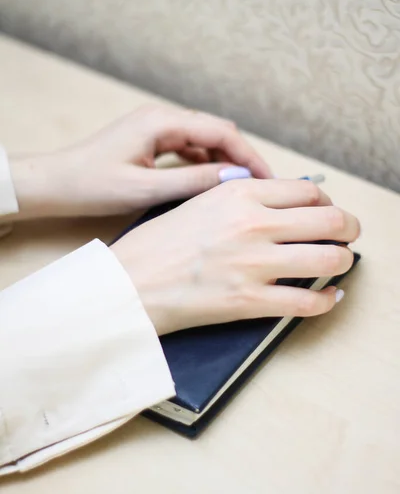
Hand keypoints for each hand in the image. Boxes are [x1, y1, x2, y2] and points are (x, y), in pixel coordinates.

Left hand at [10, 104, 270, 219]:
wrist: (55, 183)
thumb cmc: (91, 184)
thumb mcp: (146, 188)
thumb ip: (193, 181)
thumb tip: (235, 178)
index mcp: (161, 122)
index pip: (220, 131)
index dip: (248, 155)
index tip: (268, 179)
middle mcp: (162, 119)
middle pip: (216, 132)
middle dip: (241, 158)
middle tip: (261, 187)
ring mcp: (157, 129)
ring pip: (204, 141)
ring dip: (224, 161)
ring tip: (242, 189)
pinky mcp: (152, 141)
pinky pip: (188, 149)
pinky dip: (205, 164)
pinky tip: (214, 184)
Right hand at [111, 179, 360, 334]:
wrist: (129, 283)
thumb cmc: (157, 243)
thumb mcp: (198, 201)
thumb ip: (240, 198)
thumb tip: (280, 201)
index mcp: (239, 193)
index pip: (308, 190)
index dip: (326, 201)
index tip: (326, 210)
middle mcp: (253, 224)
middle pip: (329, 219)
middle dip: (348, 228)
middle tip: (348, 234)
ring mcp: (254, 264)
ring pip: (329, 259)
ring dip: (342, 261)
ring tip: (339, 262)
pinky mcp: (249, 302)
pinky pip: (308, 302)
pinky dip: (327, 300)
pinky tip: (328, 297)